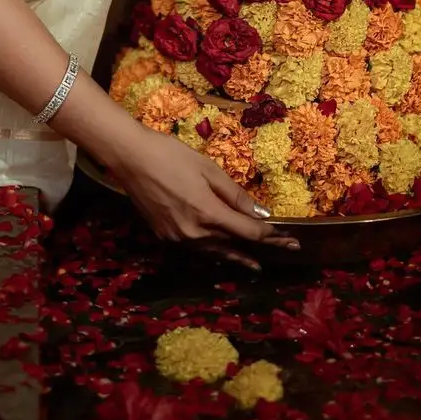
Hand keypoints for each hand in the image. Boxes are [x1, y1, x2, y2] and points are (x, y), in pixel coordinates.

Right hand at [109, 126, 299, 267]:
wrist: (129, 157)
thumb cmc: (169, 154)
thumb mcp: (207, 168)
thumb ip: (235, 194)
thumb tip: (261, 213)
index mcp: (208, 213)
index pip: (249, 232)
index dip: (272, 236)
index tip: (291, 240)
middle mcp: (194, 233)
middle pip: (235, 244)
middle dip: (261, 246)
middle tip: (285, 249)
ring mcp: (178, 238)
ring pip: (215, 251)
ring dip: (237, 256)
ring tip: (254, 265)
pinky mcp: (165, 236)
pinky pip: (197, 248)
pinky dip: (213, 250)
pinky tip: (220, 252)